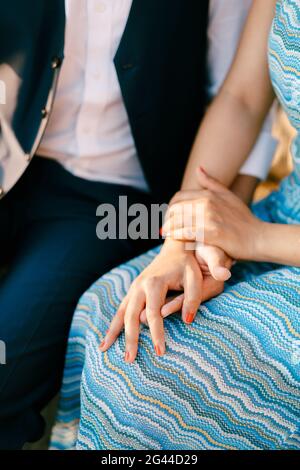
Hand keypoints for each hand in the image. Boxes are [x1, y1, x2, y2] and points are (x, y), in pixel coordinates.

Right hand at [99, 239, 230, 362]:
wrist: (176, 246)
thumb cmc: (188, 264)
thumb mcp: (195, 277)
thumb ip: (193, 298)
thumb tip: (188, 320)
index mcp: (154, 283)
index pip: (154, 314)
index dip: (157, 333)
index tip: (160, 352)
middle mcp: (139, 285)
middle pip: (130, 315)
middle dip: (129, 338)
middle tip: (129, 360)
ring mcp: (134, 287)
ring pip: (120, 312)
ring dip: (112, 331)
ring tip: (103, 350)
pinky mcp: (133, 290)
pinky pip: (121, 309)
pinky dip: (113, 323)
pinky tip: (108, 337)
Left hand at [163, 168, 262, 260]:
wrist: (258, 238)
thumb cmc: (243, 219)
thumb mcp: (229, 196)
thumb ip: (212, 183)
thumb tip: (198, 169)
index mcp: (209, 194)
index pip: (178, 198)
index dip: (170, 208)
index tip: (169, 217)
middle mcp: (207, 203)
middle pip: (175, 209)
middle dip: (167, 219)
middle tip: (165, 228)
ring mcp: (209, 217)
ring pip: (178, 221)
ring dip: (169, 229)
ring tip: (166, 235)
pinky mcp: (211, 232)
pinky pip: (186, 232)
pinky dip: (178, 236)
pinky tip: (177, 241)